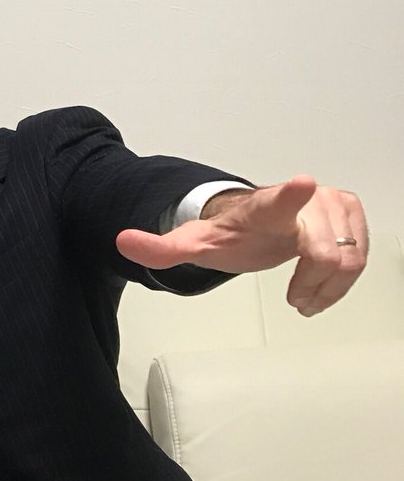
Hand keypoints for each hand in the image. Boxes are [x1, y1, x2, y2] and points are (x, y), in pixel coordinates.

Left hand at [116, 175, 367, 316]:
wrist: (255, 222)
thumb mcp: (193, 244)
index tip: (302, 184)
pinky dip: (343, 282)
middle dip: (309, 280)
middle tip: (293, 296)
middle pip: (322, 252)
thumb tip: (121, 241)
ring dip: (327, 286)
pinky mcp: (351, 213)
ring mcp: (331, 204)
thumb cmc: (230, 234)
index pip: (278, 199)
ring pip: (346, 260)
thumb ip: (159, 248)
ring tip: (304, 294)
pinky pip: (360, 258)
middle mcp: (303, 201)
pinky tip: (322, 288)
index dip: (291, 194)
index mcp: (264, 208)